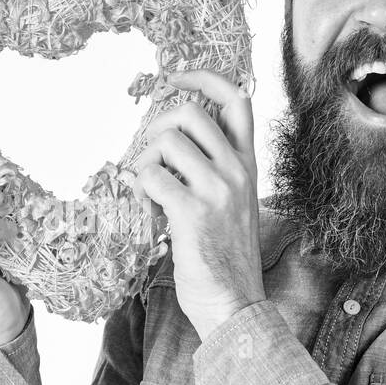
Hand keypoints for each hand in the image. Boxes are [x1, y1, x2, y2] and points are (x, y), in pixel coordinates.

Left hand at [125, 70, 264, 341]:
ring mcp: (216, 191)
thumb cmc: (226, 260)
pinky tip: (146, 213)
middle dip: (157, 126)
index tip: (174, 79)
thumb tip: (168, 146)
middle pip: (190, 111)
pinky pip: (151, 178)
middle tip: (150, 156)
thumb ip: (210, 172)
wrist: (235, 306)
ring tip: (148, 192)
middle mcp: (236, 171)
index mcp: (248, 165)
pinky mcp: (192, 214)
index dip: (202, 78)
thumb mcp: (230, 205)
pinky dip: (138, 191)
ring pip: (165, 141)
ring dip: (143, 163)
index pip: (236, 98)